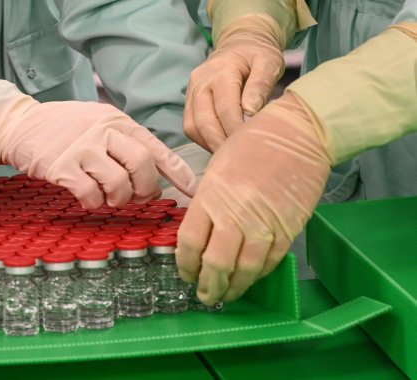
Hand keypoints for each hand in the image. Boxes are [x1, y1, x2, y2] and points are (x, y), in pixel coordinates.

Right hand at [0, 80, 197, 208]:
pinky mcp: (62, 166)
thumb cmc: (64, 128)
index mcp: (117, 121)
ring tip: (108, 197)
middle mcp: (103, 130)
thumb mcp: (99, 124)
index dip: (179, 172)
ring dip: (119, 199)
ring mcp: (82, 147)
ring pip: (119, 183)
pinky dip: (93, 203)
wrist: (19, 124)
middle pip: (143, 165)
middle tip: (138, 197)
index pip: (156, 147)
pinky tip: (87, 198)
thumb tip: (156, 176)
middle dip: (146, 189)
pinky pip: (90, 194)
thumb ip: (125, 144)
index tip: (194, 191)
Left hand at [176, 92, 330, 304]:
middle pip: (214, 264)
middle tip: (204, 295)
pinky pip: (269, 262)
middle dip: (207, 286)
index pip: (189, 243)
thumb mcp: (216, 170)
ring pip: (244, 270)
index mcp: (210, 198)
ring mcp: (263, 225)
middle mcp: (234, 215)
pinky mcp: (288, 230)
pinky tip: (250, 278)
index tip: (186, 273)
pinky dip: (257, 275)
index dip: (185, 265)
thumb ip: (207, 205)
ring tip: (226, 295)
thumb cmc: (251, 145)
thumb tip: (200, 237)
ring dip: (233, 288)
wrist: (297, 134)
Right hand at [183, 28, 283, 152]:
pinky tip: (219, 146)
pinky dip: (203, 140)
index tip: (248, 146)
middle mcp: (200, 81)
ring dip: (209, 144)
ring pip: (192, 126)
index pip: (225, 107)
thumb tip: (250, 111)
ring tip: (228, 155)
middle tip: (237, 159)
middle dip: (219, 143)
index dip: (235, 130)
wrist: (239, 44)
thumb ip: (260, 84)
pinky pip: (190, 126)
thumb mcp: (268, 61)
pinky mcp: (189, 101)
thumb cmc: (257, 55)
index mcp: (221, 70)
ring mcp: (191, 91)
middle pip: (204, 120)